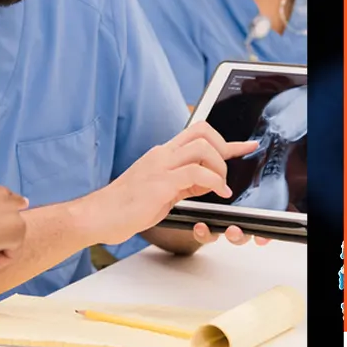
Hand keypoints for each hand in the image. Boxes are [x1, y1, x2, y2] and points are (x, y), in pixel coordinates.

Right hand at [91, 122, 258, 244]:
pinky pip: (196, 174)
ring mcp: (160, 166)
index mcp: (162, 154)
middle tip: (226, 172)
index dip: (227, 140)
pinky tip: (217, 194)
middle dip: (224, 148)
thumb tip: (206, 183)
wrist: (99, 215)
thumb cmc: (126, 206)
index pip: (198, 135)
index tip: (247, 145)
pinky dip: (213, 182)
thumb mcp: (161, 191)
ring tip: (220, 186)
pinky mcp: (160, 183)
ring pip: (202, 148)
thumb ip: (183, 183)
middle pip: (202, 131)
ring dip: (219, 167)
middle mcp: (162, 154)